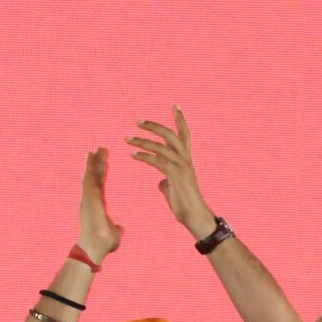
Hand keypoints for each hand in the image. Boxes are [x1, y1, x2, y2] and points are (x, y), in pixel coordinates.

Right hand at [77, 146, 123, 262]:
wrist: (96, 247)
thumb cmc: (104, 244)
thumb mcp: (113, 233)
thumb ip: (116, 228)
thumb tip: (119, 228)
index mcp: (97, 205)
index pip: (100, 184)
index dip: (102, 172)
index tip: (105, 161)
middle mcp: (90, 199)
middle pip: (94, 176)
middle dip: (97, 162)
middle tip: (101, 148)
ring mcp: (87, 197)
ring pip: (90, 174)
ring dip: (93, 161)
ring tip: (97, 148)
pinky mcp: (87, 196)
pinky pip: (88, 177)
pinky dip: (88, 165)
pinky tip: (90, 154)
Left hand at [128, 108, 216, 240]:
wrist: (193, 216)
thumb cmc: (183, 203)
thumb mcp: (173, 188)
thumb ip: (167, 180)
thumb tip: (161, 181)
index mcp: (185, 160)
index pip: (184, 135)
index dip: (180, 120)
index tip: (175, 105)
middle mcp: (185, 160)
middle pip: (171, 135)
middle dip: (155, 126)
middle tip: (137, 121)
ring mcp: (182, 168)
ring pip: (162, 147)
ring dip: (143, 141)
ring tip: (127, 138)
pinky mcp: (176, 177)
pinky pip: (158, 162)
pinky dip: (145, 157)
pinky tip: (133, 155)